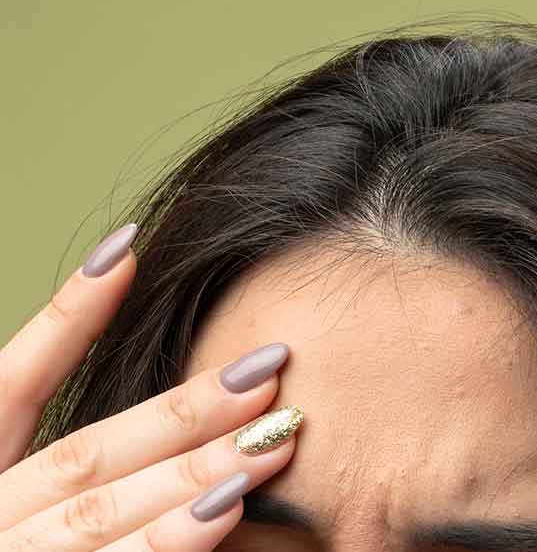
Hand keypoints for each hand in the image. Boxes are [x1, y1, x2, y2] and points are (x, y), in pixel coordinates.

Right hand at [0, 223, 301, 549]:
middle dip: (181, 413)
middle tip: (270, 372)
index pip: (11, 384)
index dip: (66, 318)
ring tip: (272, 440)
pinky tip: (226, 515)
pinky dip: (169, 546)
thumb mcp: (23, 486)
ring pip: (100, 517)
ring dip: (188, 474)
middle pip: (85, 456)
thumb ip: (71, 455)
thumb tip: (132, 333)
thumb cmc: (25, 529)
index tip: (127, 253)